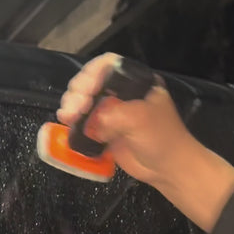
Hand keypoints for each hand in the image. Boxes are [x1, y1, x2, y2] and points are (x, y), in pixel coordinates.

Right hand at [57, 53, 190, 188]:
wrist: (167, 168)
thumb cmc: (161, 137)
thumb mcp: (139, 118)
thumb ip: (113, 114)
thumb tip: (90, 121)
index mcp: (135, 81)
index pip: (107, 66)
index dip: (91, 74)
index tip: (85, 92)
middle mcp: (121, 92)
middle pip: (91, 82)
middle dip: (78, 91)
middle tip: (73, 108)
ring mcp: (112, 112)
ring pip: (85, 100)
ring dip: (72, 105)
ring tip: (67, 116)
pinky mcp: (105, 131)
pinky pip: (85, 122)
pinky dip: (74, 122)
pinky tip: (66, 123)